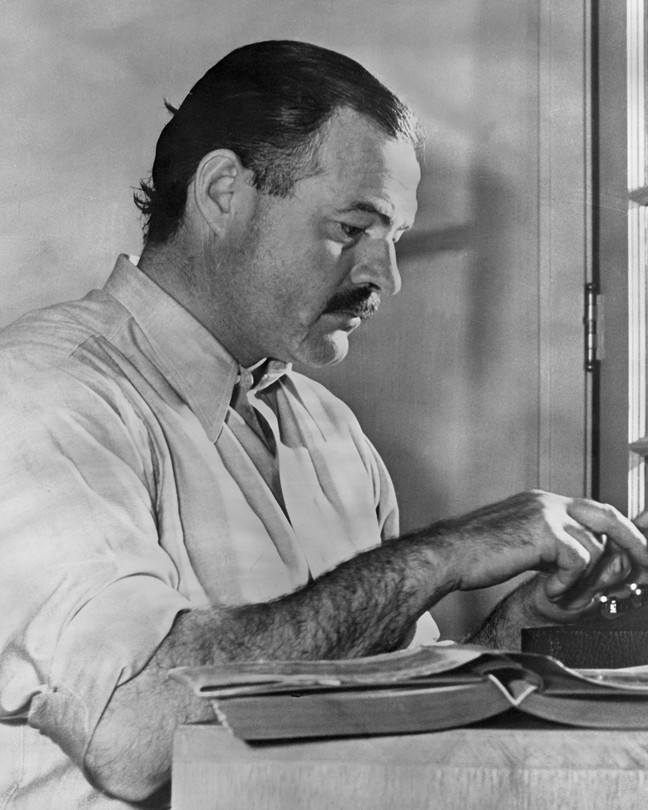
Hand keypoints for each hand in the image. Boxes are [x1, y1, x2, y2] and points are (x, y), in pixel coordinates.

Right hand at [453, 490, 647, 598]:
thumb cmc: (474, 554)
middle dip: (633, 542)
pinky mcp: (543, 531)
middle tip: (645, 566)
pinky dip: (567, 584)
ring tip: (562, 594)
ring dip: (586, 579)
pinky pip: (578, 562)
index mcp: (541, 501)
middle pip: (608, 516)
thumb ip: (547, 543)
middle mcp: (547, 501)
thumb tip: (576, 558)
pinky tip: (547, 592)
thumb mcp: (518, 542)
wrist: (447, 554)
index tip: (634, 553)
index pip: (594, 510)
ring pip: (594, 547)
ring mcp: (546, 513)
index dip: (618, 531)